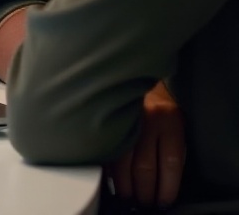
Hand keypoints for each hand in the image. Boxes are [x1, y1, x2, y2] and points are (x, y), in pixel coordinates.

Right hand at [106, 81, 185, 208]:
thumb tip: (162, 184)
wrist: (132, 75)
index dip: (167, 188)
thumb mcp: (173, 123)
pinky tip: (112, 179)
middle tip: (143, 202)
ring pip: (123, 163)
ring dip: (125, 186)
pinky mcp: (105, 119)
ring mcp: (123, 118)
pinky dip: (109, 169)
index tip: (163, 201)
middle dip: (144, 192)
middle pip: (145, 167)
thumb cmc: (156, 105)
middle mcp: (147, 119)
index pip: (171, 163)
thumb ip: (169, 149)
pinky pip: (106, 150)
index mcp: (170, 121)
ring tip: (128, 196)